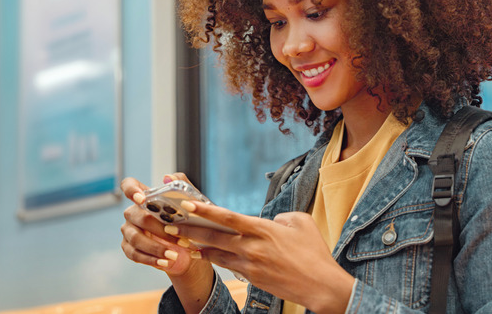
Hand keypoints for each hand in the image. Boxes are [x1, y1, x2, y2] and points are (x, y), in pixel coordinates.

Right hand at [120, 174, 207, 277]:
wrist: (187, 246)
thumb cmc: (187, 220)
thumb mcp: (190, 202)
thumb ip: (181, 185)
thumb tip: (168, 177)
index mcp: (145, 197)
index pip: (129, 185)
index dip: (131, 190)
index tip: (142, 199)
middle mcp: (133, 212)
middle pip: (138, 217)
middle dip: (159, 229)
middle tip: (179, 239)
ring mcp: (128, 230)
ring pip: (136, 238)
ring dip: (156, 247)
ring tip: (174, 255)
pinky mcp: (128, 247)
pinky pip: (135, 254)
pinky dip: (151, 259)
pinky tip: (165, 263)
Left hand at [171, 201, 355, 313]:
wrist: (320, 286)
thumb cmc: (314, 253)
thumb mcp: (300, 222)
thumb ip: (280, 217)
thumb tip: (269, 221)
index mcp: (263, 230)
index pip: (228, 218)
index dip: (206, 210)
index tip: (188, 204)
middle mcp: (252, 248)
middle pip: (214, 237)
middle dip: (190, 230)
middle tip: (171, 223)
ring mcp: (250, 265)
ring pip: (216, 253)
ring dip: (198, 246)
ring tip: (180, 238)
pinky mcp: (252, 278)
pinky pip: (227, 265)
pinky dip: (214, 258)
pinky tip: (204, 253)